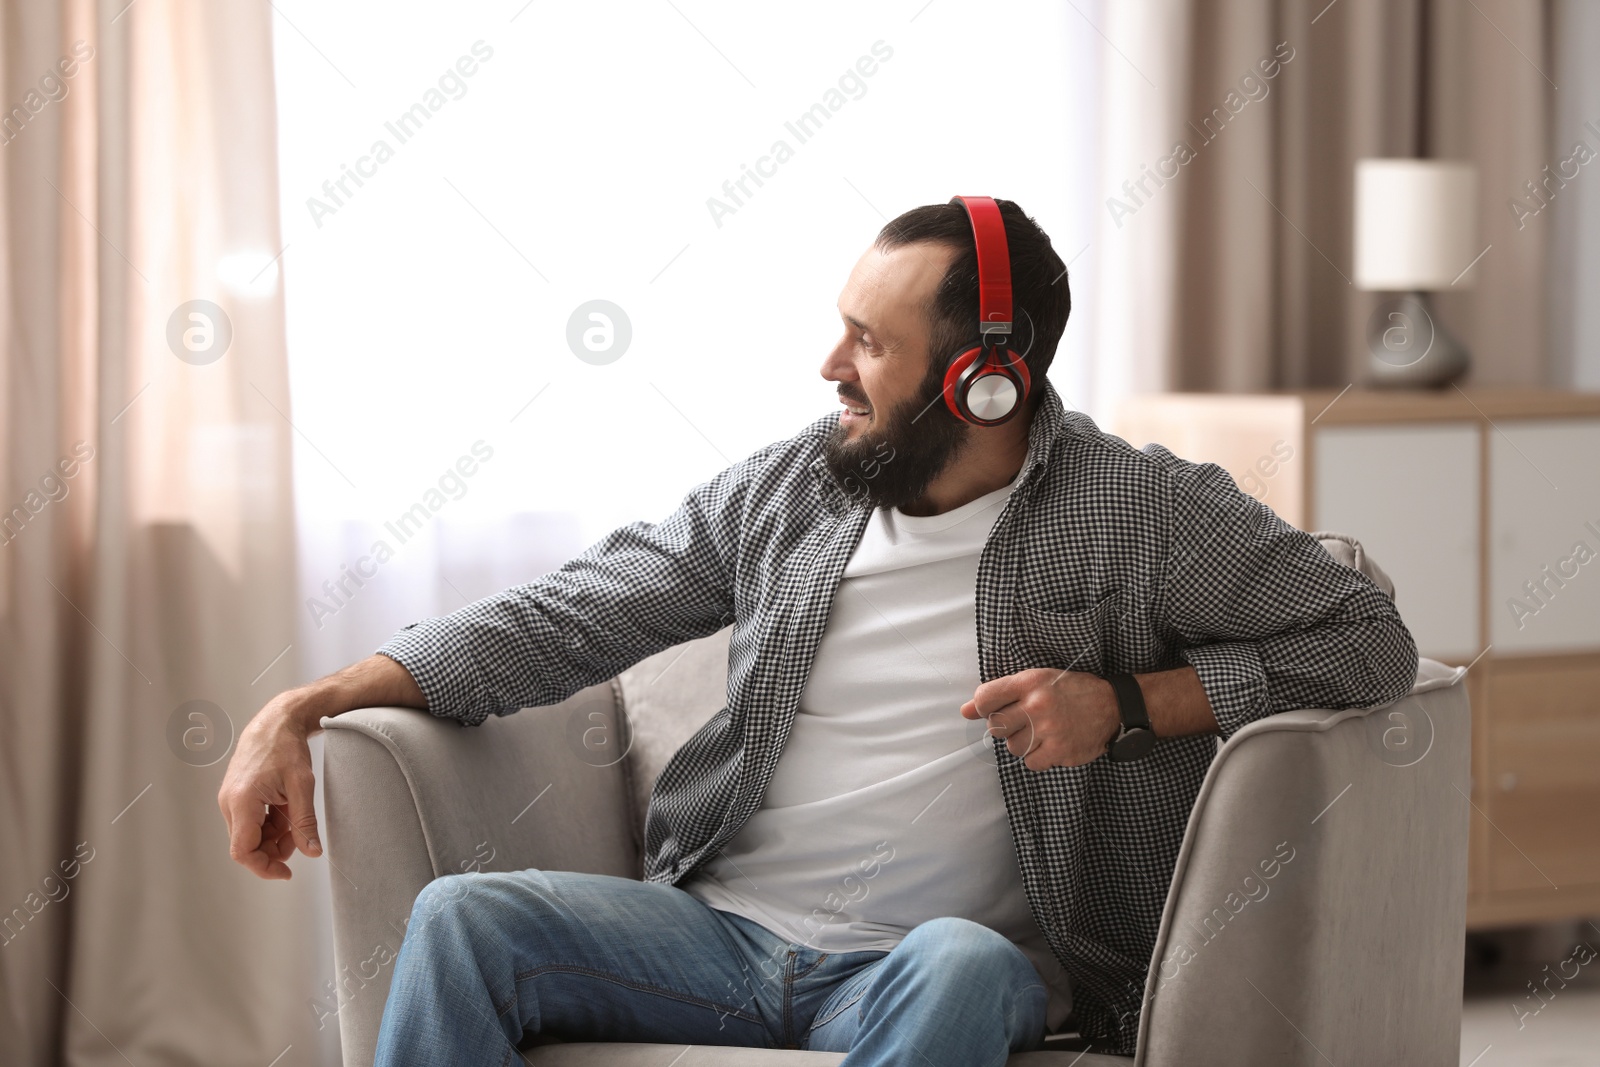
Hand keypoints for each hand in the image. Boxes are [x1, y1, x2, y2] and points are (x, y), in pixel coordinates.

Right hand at [217, 693, 322, 879]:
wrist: (275, 721)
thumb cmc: (287, 748)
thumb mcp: (302, 786)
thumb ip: (304, 822)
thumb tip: (312, 853)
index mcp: (241, 801)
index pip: (242, 851)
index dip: (263, 867)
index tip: (286, 872)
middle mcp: (229, 803)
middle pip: (247, 845)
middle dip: (274, 849)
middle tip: (300, 837)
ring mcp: (230, 799)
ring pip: (250, 834)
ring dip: (274, 836)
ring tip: (296, 816)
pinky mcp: (236, 796)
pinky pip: (251, 822)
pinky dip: (270, 824)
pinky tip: (286, 810)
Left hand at [960, 668, 1120, 771]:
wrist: (1112, 705)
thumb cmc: (1070, 691)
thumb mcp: (1037, 680)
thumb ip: (1001, 693)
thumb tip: (964, 711)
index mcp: (1030, 682)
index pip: (985, 698)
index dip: (982, 708)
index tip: (991, 710)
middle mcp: (1037, 705)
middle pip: (996, 727)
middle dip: (1005, 727)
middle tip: (1023, 722)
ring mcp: (1049, 730)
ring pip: (1012, 748)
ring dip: (1023, 743)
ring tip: (1041, 732)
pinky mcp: (1060, 751)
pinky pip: (1030, 763)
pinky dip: (1037, 757)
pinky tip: (1050, 744)